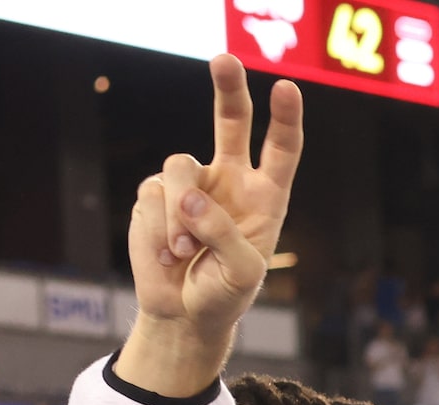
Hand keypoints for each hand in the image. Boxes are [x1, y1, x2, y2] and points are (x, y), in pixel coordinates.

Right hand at [120, 55, 300, 396]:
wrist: (184, 313)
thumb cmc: (225, 294)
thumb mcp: (242, 273)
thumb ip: (224, 235)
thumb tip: (188, 198)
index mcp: (264, 196)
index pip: (280, 150)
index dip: (285, 119)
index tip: (286, 88)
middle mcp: (228, 180)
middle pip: (229, 122)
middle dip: (227, 88)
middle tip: (225, 58)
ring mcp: (189, 184)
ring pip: (179, 166)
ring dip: (179, 213)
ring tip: (185, 250)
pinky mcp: (153, 195)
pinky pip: (152, 196)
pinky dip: (158, 229)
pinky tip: (168, 254)